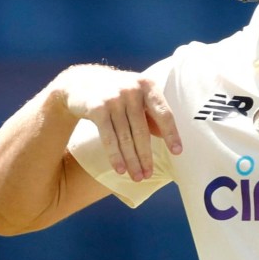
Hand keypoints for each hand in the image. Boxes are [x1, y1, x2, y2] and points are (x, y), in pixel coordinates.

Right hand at [54, 64, 180, 180]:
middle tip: (149, 174)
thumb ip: (152, 114)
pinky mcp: (97, 108)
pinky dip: (115, 156)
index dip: (171, 134)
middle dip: (146, 156)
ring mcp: (113, 99)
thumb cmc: (118, 94)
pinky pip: (109, 138)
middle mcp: (132, 90)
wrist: (80, 82)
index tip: (177, 152)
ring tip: (137, 177)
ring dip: (132, 160)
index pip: (164, 113)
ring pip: (125, 137)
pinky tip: (120, 169)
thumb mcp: (138, 97)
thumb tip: (166, 137)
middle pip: (142, 130)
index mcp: (147, 86)